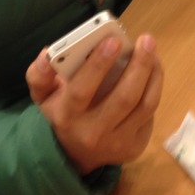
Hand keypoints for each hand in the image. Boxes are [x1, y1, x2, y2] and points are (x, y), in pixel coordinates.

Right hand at [26, 34, 163, 174]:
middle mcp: (93, 132)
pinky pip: (151, 113)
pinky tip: (153, 69)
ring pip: (145, 105)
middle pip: (123, 98)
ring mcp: (118, 142)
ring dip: (153, 74)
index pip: (82, 90)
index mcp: (67, 116)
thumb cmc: (61, 113)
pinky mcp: (136, 146)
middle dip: (138, 66)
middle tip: (145, 40)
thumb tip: (47, 53)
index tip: (113, 41)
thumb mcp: (42, 96)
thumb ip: (39, 74)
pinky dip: (155, 87)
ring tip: (152, 51)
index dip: (98, 65)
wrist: (74, 155)